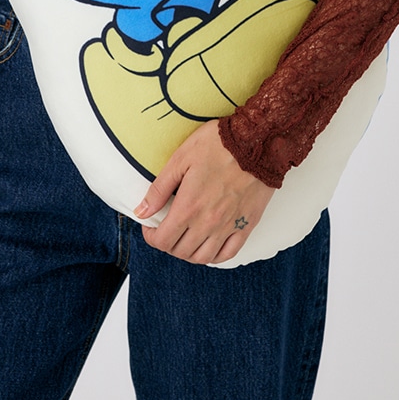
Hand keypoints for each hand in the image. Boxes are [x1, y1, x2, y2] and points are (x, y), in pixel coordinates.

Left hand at [135, 120, 275, 263]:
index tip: (151, 227)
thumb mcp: (181, 159)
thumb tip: (142, 211)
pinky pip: (228, 254)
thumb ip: (159, 189)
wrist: (256, 141)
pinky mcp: (246, 225)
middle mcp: (208, 223)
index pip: (163, 240)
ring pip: (202, 257)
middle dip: (167, 244)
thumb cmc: (218, 144)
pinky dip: (214, 256)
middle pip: (180, 251)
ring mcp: (229, 227)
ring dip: (189, 253)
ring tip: (185, 238)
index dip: (151, 237)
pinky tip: (208, 246)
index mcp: (189, 207)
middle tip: (167, 229)